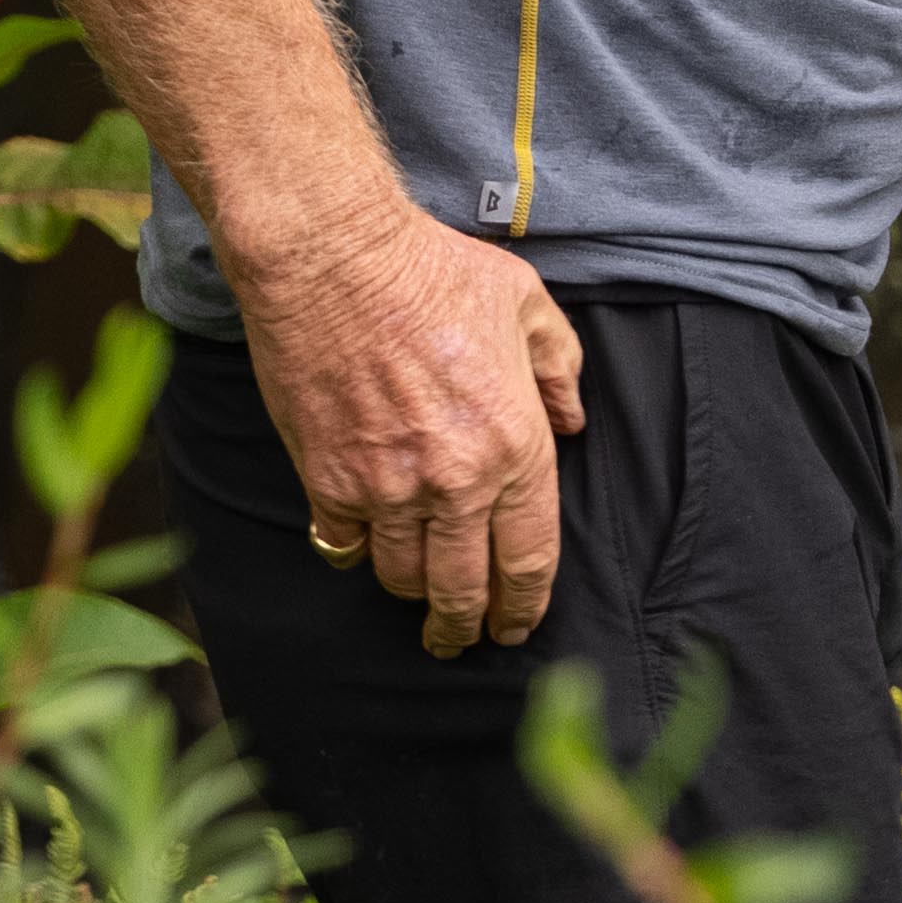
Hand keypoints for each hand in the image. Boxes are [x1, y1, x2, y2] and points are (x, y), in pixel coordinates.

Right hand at [234, 205, 586, 655]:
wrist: (335, 261)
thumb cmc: (435, 271)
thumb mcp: (528, 305)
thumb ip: (558, 369)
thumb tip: (574, 421)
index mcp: (515, 442)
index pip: (530, 554)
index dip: (526, 603)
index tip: (518, 626)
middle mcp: (455, 479)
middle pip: (464, 587)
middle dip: (467, 626)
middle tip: (464, 642)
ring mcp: (387, 487)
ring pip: (403, 576)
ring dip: (414, 595)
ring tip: (419, 602)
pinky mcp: (327, 481)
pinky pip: (345, 546)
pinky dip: (356, 554)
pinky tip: (364, 549)